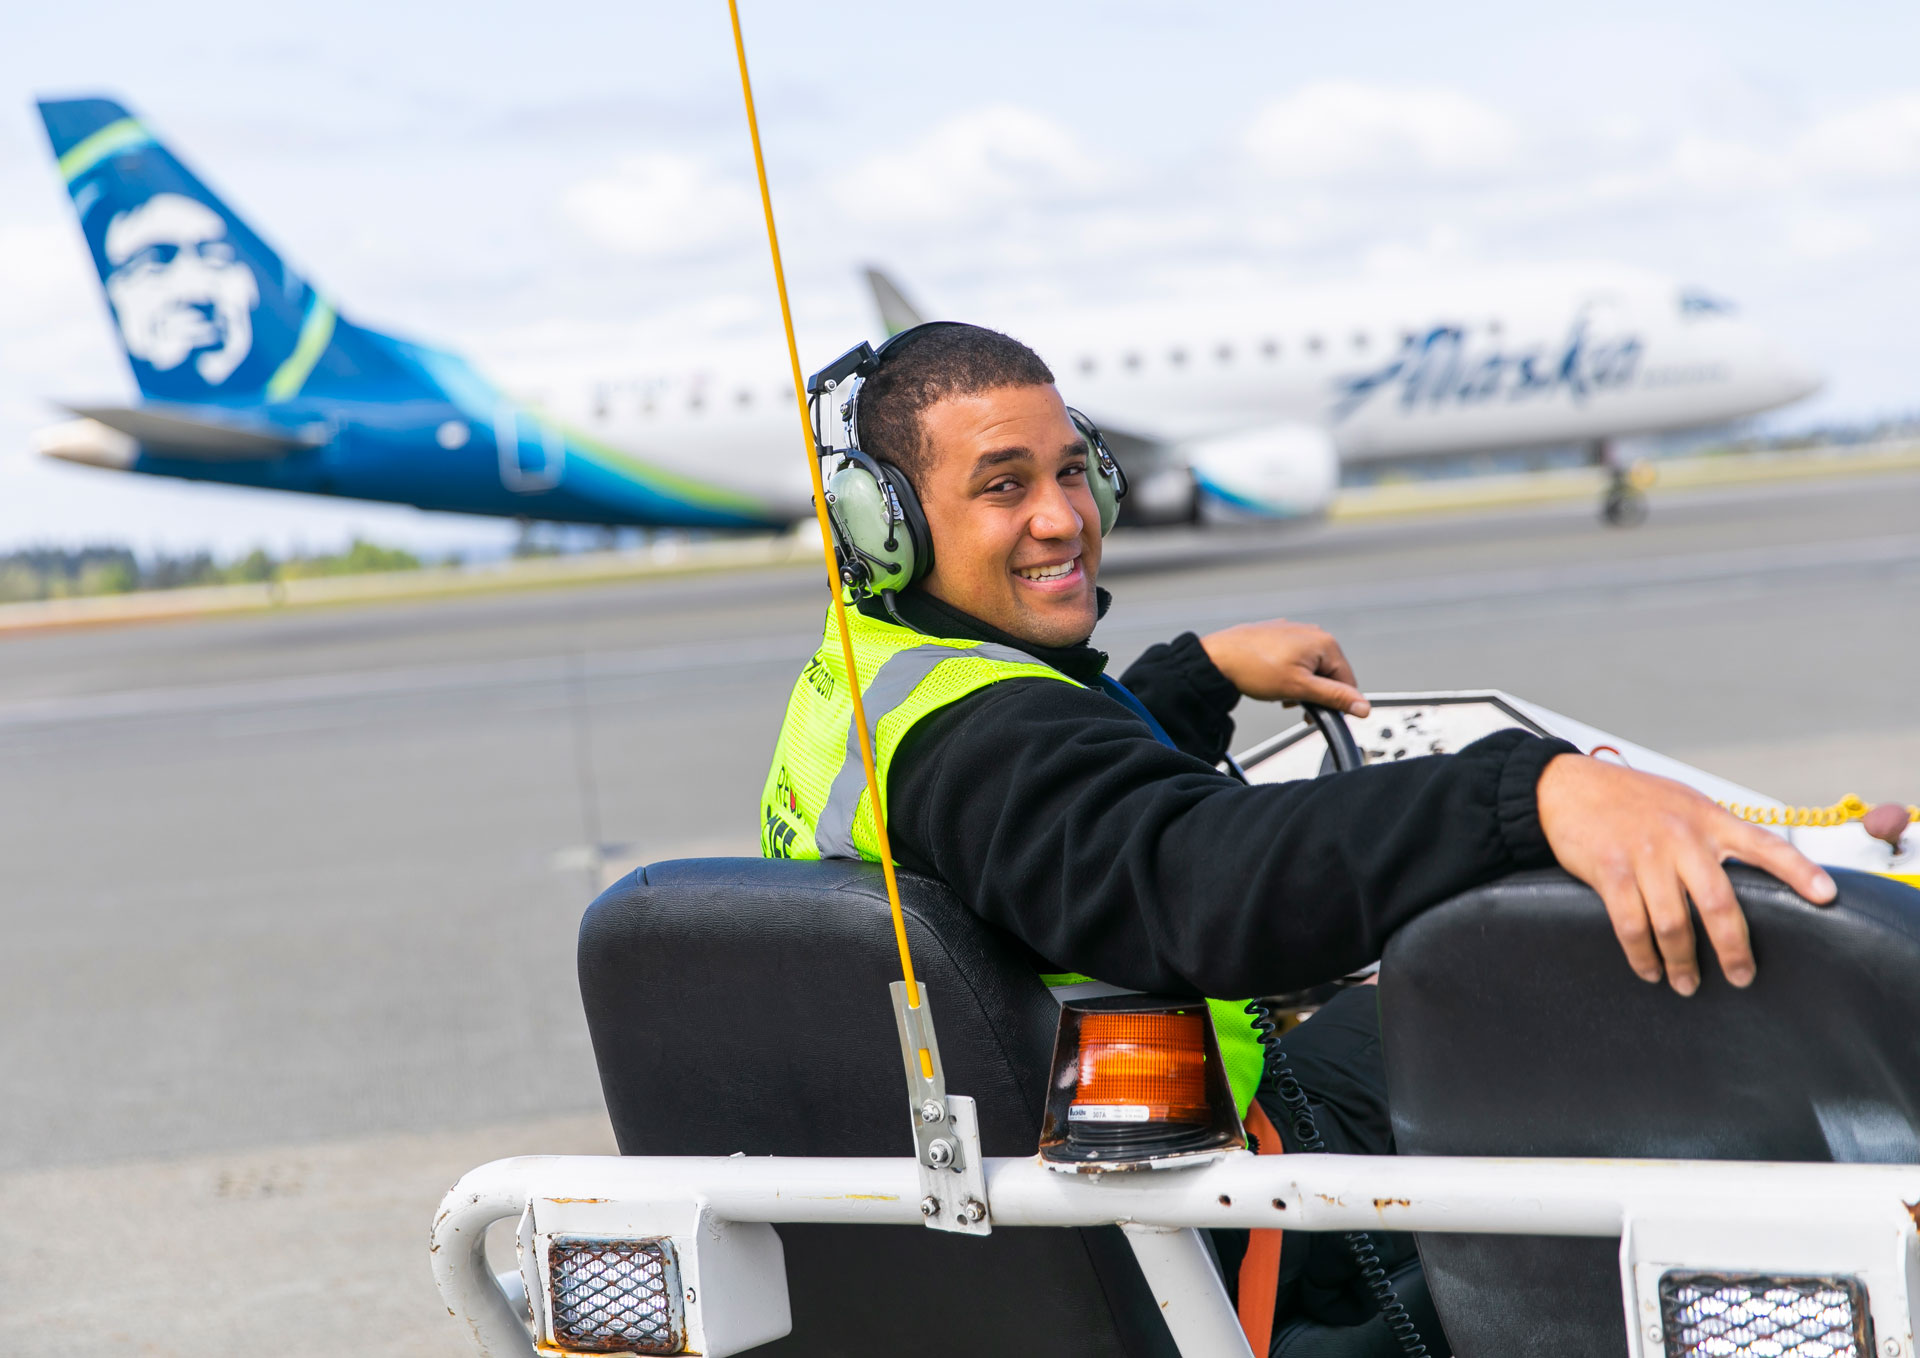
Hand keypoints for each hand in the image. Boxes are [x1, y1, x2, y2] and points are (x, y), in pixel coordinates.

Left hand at [1199, 619, 1369, 715]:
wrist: (1217, 659)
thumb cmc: (1254, 668)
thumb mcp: (1300, 689)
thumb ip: (1334, 697)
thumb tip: (1362, 706)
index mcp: (1325, 642)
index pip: (1347, 680)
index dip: (1335, 702)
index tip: (1319, 713)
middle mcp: (1312, 632)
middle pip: (1328, 674)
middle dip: (1314, 693)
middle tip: (1295, 704)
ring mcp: (1294, 632)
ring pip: (1310, 668)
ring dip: (1301, 686)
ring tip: (1282, 694)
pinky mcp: (1278, 635)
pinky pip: (1294, 659)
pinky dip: (1288, 675)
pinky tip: (1273, 682)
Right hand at [1536, 754, 1837, 994]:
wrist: (1567, 787)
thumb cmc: (1628, 798)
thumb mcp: (1682, 803)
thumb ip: (1712, 834)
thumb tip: (1745, 876)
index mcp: (1707, 818)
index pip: (1765, 844)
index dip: (1799, 870)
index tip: (1826, 896)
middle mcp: (1681, 836)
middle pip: (1718, 903)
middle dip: (1733, 948)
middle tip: (1741, 976)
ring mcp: (1644, 854)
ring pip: (1673, 924)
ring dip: (1682, 962)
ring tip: (1686, 983)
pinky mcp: (1610, 870)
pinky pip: (1631, 926)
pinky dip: (1642, 956)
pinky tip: (1649, 970)